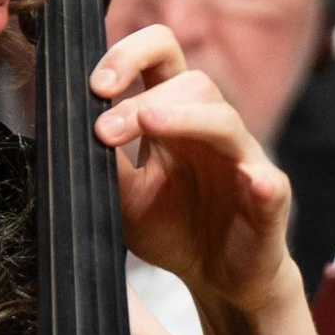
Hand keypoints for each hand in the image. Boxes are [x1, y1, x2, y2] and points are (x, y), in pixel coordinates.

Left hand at [90, 25, 296, 318]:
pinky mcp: (267, 200)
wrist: (215, 278)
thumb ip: (102, 161)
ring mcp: (243, 161)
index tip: (96, 86)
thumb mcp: (123, 195)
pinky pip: (268, 183)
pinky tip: (248, 181)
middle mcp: (211, 129)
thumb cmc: (172, 228)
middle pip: (193, 83)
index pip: (161, 57)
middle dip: (142, 100)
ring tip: (148, 125)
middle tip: (103, 132)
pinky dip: (258, 180)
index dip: (130, 56)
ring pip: (224, 120)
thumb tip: (66, 127)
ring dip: (183, 119)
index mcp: (175, 118)